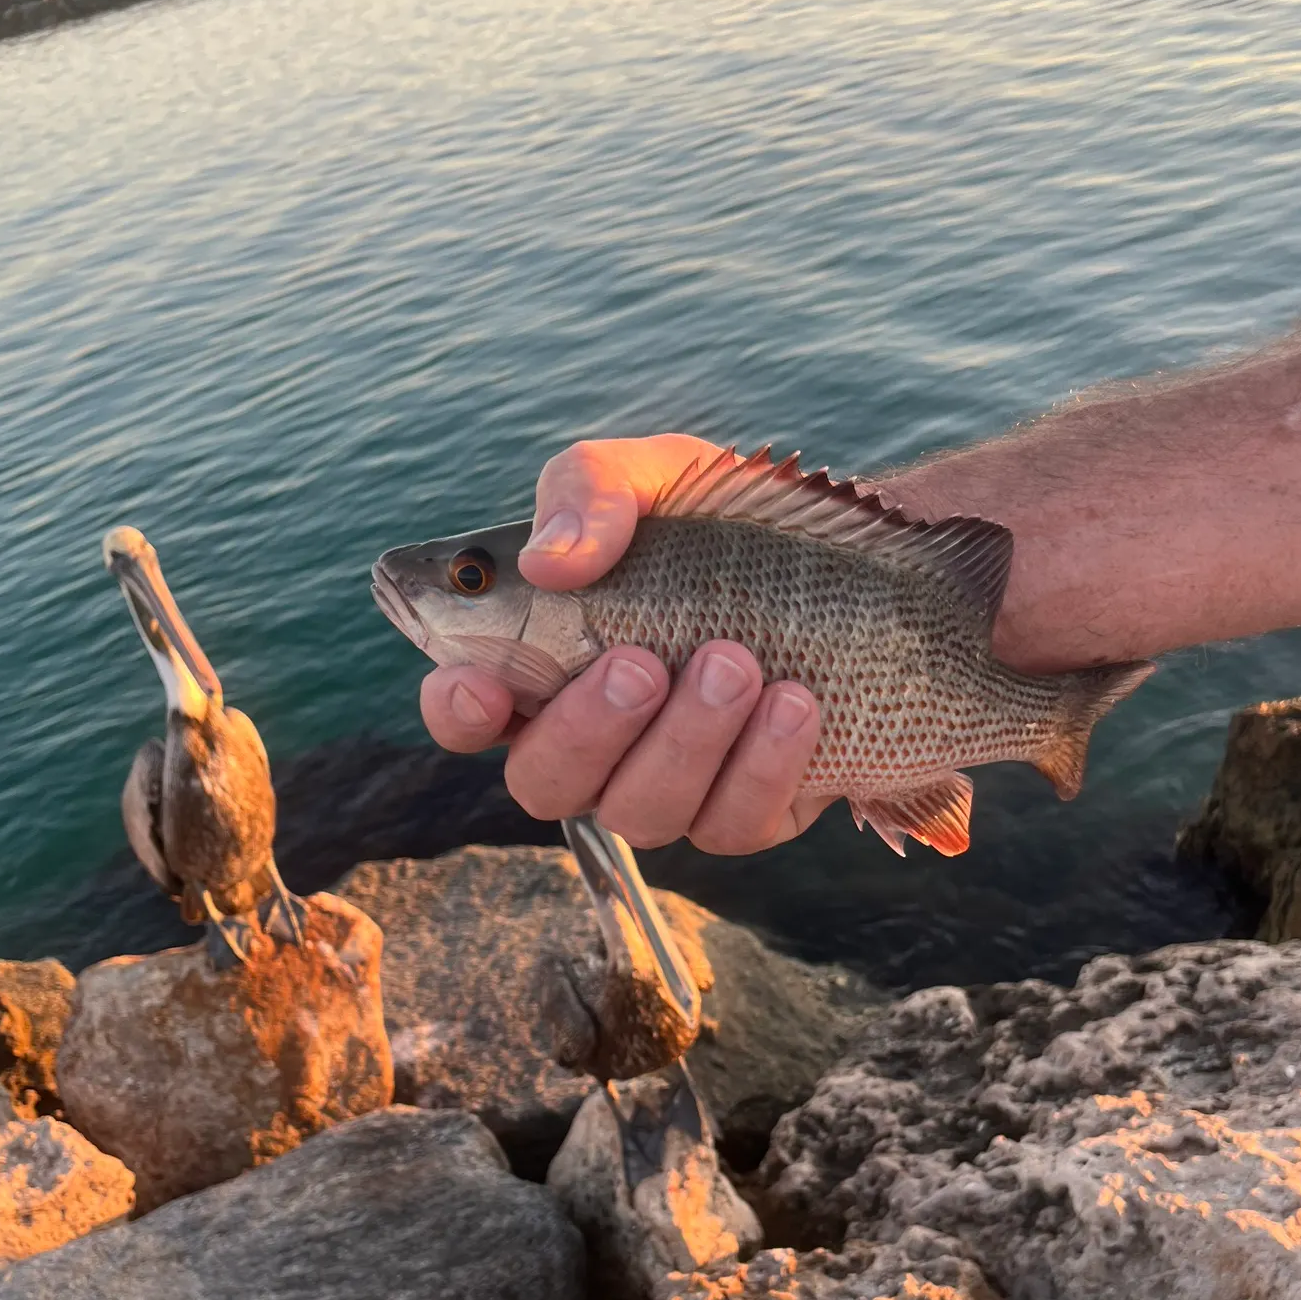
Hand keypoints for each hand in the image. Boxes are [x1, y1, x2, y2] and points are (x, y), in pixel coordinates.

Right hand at [420, 435, 831, 852]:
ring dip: (685, 743)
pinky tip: (796, 703)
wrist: (842, 561)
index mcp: (543, 665)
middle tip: (644, 663)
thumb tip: (551, 562)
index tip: (480, 681)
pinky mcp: (746, 811)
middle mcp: (593, 744)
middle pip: (545, 783)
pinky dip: (763, 766)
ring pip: (641, 813)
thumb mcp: (652, 475)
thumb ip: (588, 492)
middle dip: (588, 730)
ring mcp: (667, 787)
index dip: (457, 711)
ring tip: (736, 662)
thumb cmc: (715, 522)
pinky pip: (735, 823)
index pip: (467, 713)